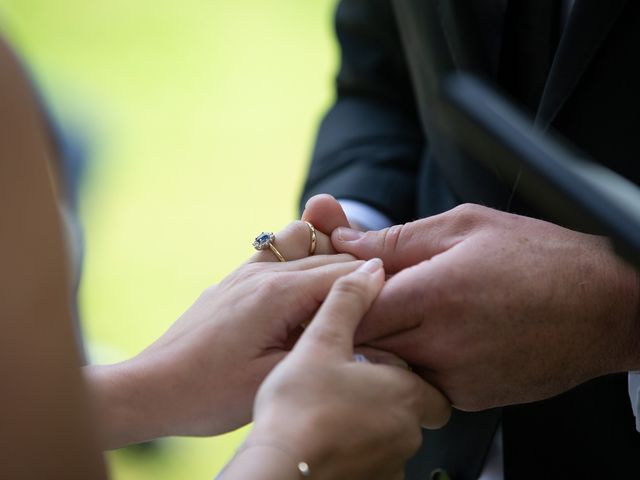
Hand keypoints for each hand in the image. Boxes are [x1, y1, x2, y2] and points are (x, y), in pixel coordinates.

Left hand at [84, 221, 360, 448]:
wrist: (153, 387)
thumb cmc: (209, 392)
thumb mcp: (274, 377)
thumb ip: (319, 341)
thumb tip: (355, 323)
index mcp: (279, 294)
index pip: (345, 274)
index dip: (377, 284)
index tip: (402, 296)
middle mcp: (264, 273)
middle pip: (330, 256)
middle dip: (359, 270)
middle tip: (386, 293)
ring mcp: (247, 271)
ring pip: (304, 241)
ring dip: (329, 254)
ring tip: (345, 285)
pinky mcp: (236, 278)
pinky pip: (277, 249)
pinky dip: (302, 254)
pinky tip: (309, 280)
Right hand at [220, 259, 450, 479]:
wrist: (279, 470)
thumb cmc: (299, 410)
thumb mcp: (321, 341)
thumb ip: (349, 301)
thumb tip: (372, 270)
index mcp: (404, 394)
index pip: (435, 390)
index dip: (411, 379)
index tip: (385, 373)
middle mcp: (406, 434)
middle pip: (412, 416)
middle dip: (387, 404)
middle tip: (351, 392)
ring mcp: (390, 466)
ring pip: (391, 443)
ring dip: (371, 430)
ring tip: (332, 417)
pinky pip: (373, 467)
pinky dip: (357, 455)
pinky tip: (327, 443)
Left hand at [330, 204, 639, 409]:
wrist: (605, 307)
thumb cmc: (540, 257)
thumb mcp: (465, 226)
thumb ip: (397, 238)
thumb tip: (344, 240)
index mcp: (433, 295)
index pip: (351, 307)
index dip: (336, 294)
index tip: (334, 282)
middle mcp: (439, 345)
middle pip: (363, 340)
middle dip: (356, 317)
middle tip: (370, 295)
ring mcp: (455, 378)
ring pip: (388, 364)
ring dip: (385, 340)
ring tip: (412, 311)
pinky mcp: (470, 397)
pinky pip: (421, 380)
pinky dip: (416, 359)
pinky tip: (439, 334)